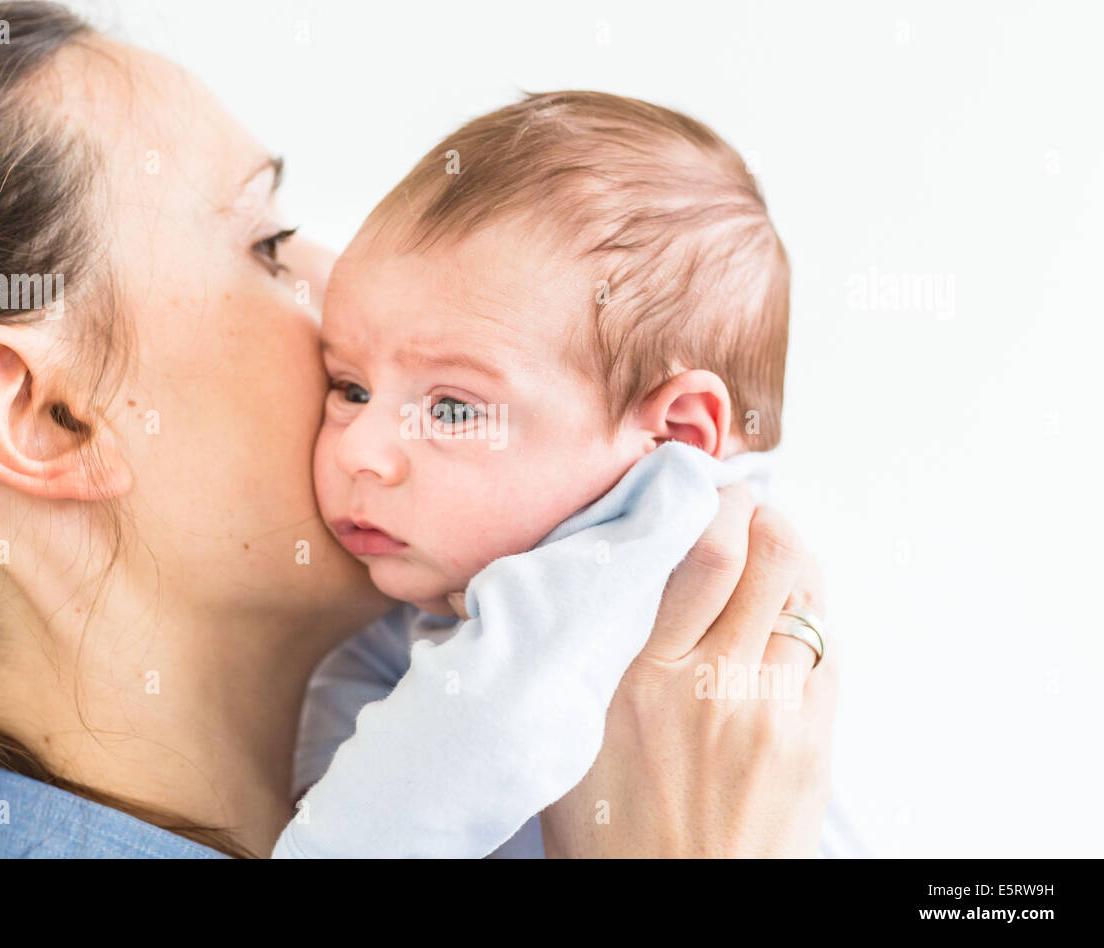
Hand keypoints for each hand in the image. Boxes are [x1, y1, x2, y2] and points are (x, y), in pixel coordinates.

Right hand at [540, 484, 836, 856]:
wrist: (675, 910)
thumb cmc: (609, 832)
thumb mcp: (571, 733)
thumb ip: (586, 652)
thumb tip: (590, 578)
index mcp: (640, 677)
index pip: (706, 552)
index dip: (719, 503)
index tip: (707, 490)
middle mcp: (713, 685)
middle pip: (773, 557)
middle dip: (766, 517)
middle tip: (746, 512)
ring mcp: (773, 714)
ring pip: (807, 598)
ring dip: (792, 564)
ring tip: (769, 561)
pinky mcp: (812, 745)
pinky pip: (826, 652)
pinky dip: (807, 621)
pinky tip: (783, 622)